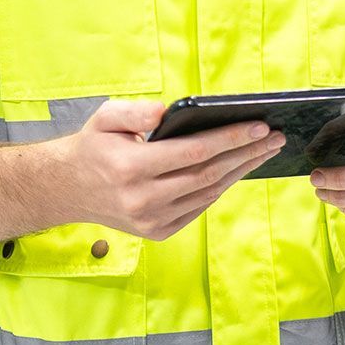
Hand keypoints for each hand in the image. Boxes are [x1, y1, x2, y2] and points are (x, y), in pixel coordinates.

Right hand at [53, 99, 285, 240]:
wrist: (70, 189)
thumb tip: (164, 112)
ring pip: (208, 193)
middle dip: (246, 153)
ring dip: (240, 171)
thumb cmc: (94, 146)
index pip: (193, 152)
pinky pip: (199, 207)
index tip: (259, 126)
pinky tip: (239, 169)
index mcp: (131, 168)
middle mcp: (142, 200)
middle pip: (208, 174)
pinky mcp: (158, 232)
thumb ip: (134, 112)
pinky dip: (221, 187)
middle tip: (275, 137)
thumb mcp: (105, 118)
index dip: (230, 138)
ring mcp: (151, 221)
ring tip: (264, 150)